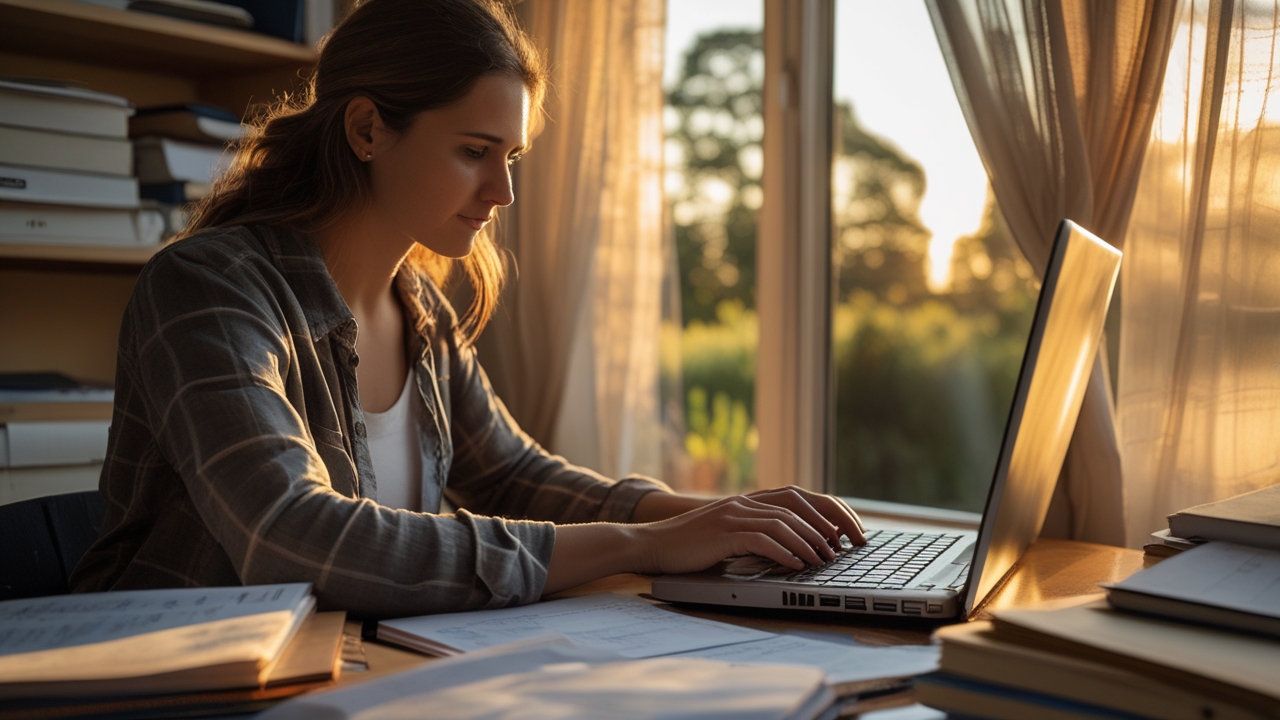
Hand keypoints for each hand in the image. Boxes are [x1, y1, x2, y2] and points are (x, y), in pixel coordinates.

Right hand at [633, 488, 865, 575]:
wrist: (652, 545)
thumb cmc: (692, 547)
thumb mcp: (730, 535)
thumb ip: (759, 534)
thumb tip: (799, 548)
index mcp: (749, 500)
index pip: (800, 496)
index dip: (829, 510)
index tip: (851, 529)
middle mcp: (744, 501)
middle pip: (799, 504)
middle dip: (829, 524)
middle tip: (850, 545)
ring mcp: (733, 514)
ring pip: (784, 522)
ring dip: (810, 541)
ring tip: (826, 560)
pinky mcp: (723, 532)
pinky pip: (761, 539)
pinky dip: (784, 551)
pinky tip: (798, 565)